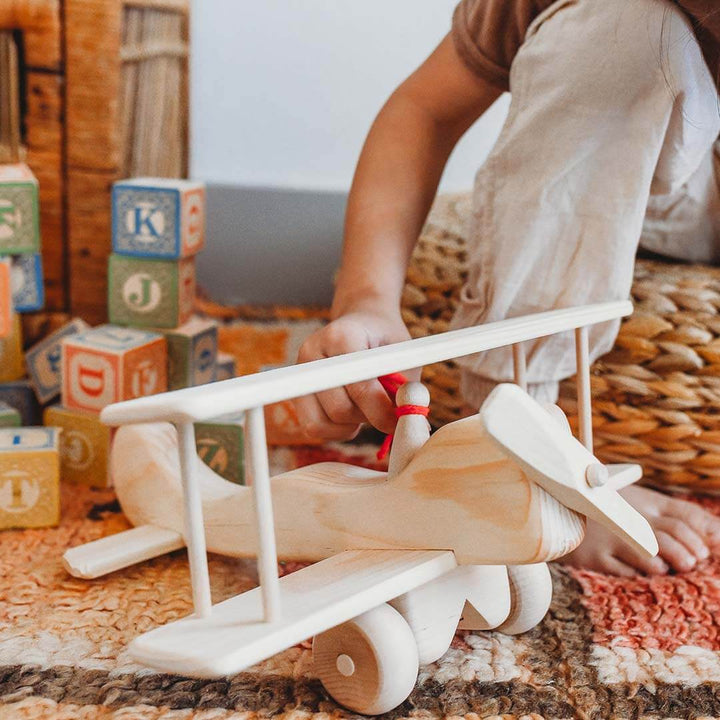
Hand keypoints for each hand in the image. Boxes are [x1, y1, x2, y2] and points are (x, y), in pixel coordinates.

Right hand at [294, 310, 412, 440]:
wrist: (362, 323)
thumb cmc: (386, 342)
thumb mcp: (404, 357)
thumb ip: (405, 388)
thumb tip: (407, 422)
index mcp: (341, 336)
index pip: (360, 387)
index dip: (382, 411)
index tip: (399, 420)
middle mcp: (312, 352)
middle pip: (340, 409)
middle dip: (368, 417)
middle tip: (386, 411)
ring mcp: (298, 372)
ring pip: (323, 423)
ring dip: (352, 424)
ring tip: (367, 408)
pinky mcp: (295, 391)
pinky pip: (313, 427)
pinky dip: (337, 429)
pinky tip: (352, 413)